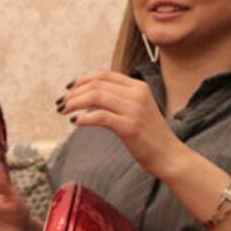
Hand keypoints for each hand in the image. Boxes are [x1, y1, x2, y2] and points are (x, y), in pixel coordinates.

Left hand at [59, 70, 187, 177]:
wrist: (169, 155)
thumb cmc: (148, 135)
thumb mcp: (135, 109)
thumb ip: (118, 99)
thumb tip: (88, 95)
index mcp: (138, 87)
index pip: (104, 75)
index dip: (82, 79)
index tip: (68, 88)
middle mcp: (137, 94)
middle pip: (97, 85)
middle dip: (74, 93)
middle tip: (61, 103)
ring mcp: (135, 110)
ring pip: (97, 97)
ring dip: (75, 103)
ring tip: (64, 111)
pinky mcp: (130, 127)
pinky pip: (101, 116)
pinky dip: (84, 118)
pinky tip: (75, 122)